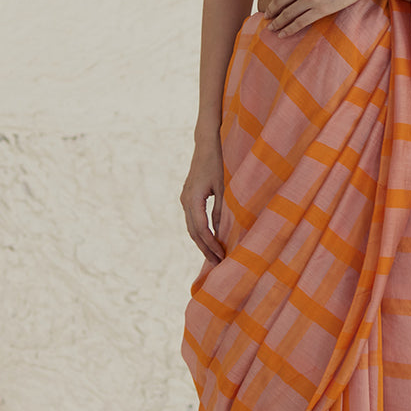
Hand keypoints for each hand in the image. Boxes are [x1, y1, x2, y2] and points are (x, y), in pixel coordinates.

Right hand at [180, 139, 224, 262]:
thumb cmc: (219, 164)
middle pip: (193, 232)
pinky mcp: (188, 198)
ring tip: (214, 257)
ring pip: (191, 228)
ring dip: (202, 243)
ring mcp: (185, 200)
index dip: (211, 245)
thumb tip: (223, 234)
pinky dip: (201, 233)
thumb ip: (223, 211)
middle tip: (217, 264)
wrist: (206, 145)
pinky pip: (193, 220)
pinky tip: (210, 241)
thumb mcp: (224, 188)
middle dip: (205, 249)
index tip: (222, 257)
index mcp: (193, 199)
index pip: (202, 229)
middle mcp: (185, 201)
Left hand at [265, 0, 381, 35]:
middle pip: (279, 1)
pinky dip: (288, 29)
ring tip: (271, 29)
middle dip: (271, 11)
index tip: (271, 5)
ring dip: (277, 23)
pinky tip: (282, 34)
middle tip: (266, 18)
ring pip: (287, 14)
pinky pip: (299, 22)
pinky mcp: (320, 9)